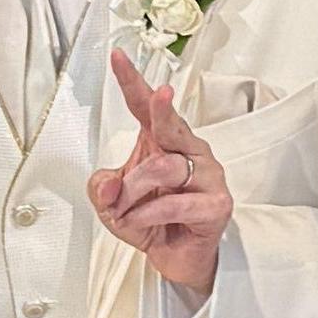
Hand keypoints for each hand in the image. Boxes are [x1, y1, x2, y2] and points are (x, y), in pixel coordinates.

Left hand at [90, 54, 231, 293]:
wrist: (179, 259)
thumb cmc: (152, 222)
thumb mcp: (112, 204)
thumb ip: (102, 188)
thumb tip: (110, 183)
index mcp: (163, 143)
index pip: (146, 107)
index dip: (133, 82)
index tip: (118, 58)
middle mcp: (188, 153)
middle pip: (173, 125)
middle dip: (163, 108)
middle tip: (159, 96)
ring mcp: (207, 177)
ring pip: (162, 169)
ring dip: (131, 193)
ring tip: (124, 210)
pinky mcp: (216, 205)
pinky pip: (174, 203)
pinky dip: (147, 214)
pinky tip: (139, 221)